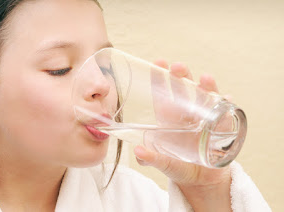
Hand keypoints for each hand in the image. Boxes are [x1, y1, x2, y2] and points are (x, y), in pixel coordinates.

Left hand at [134, 59, 231, 210]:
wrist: (199, 179)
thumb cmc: (178, 165)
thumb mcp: (163, 162)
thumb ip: (151, 159)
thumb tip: (138, 152)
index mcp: (169, 116)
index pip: (163, 92)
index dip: (160, 77)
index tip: (157, 62)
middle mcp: (186, 113)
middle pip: (185, 88)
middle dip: (181, 75)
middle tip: (177, 68)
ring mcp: (204, 117)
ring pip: (206, 95)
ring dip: (206, 85)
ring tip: (204, 79)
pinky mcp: (220, 126)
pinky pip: (225, 112)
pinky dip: (227, 104)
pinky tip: (226, 98)